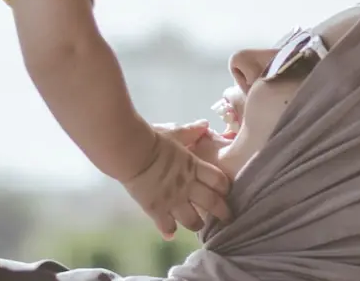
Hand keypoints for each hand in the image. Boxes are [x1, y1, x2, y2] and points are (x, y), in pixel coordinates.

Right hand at [123, 121, 231, 239]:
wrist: (131, 152)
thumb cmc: (152, 139)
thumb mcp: (173, 133)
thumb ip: (190, 131)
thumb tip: (205, 124)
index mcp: (194, 167)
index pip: (218, 180)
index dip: (225, 187)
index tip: (227, 191)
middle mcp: (187, 186)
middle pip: (212, 203)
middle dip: (222, 212)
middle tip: (228, 218)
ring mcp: (173, 200)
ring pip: (192, 220)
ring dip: (197, 224)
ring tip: (198, 225)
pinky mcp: (156, 209)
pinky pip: (166, 226)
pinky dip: (169, 231)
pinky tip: (170, 235)